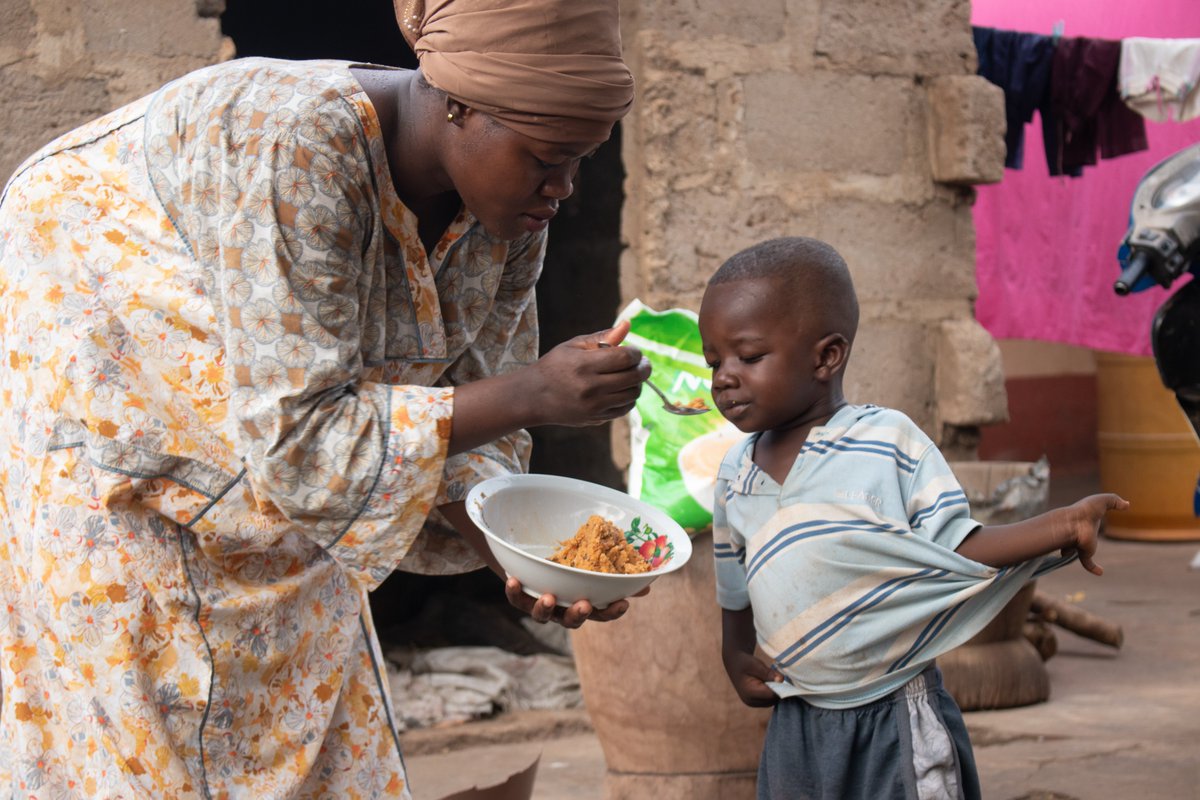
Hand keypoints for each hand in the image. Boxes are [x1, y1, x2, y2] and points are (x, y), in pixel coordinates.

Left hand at [504, 577, 649, 627]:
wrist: (533, 564)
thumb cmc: (572, 569)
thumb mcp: (594, 569)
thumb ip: (617, 576)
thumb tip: (647, 582)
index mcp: (585, 604)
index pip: (602, 613)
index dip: (612, 611)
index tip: (622, 603)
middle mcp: (564, 611)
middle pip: (572, 621)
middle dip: (578, 614)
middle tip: (584, 605)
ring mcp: (543, 607)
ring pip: (543, 616)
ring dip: (546, 609)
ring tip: (549, 598)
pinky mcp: (521, 598)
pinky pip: (516, 599)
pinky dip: (514, 592)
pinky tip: (512, 580)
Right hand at [523, 320, 650, 426]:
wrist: (533, 396)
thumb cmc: (554, 366)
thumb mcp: (574, 346)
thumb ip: (602, 337)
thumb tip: (627, 325)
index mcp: (584, 365)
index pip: (624, 357)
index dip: (635, 352)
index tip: (633, 350)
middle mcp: (590, 388)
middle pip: (634, 377)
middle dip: (643, 367)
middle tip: (641, 362)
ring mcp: (594, 407)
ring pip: (633, 394)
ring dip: (638, 383)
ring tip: (630, 375)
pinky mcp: (596, 419)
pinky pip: (625, 409)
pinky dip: (629, 398)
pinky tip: (622, 389)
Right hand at [722, 650, 782, 707]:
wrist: (734, 663)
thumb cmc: (745, 662)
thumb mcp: (756, 664)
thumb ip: (768, 673)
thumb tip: (781, 680)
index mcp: (750, 693)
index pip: (772, 695)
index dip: (781, 688)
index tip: (785, 679)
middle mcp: (750, 701)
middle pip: (773, 700)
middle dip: (779, 690)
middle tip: (779, 677)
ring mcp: (752, 703)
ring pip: (772, 701)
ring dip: (776, 692)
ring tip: (773, 679)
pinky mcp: (755, 702)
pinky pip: (769, 700)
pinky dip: (772, 693)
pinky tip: (770, 683)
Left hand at [1061, 493, 1129, 575]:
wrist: (1074, 522)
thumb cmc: (1086, 509)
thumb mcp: (1104, 500)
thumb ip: (1115, 501)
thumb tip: (1127, 504)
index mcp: (1085, 519)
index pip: (1085, 521)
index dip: (1085, 519)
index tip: (1087, 520)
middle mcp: (1081, 532)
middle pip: (1075, 536)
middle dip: (1070, 536)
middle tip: (1068, 538)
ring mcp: (1081, 543)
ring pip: (1078, 548)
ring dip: (1070, 550)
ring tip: (1066, 552)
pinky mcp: (1084, 552)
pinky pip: (1088, 563)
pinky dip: (1093, 568)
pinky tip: (1100, 573)